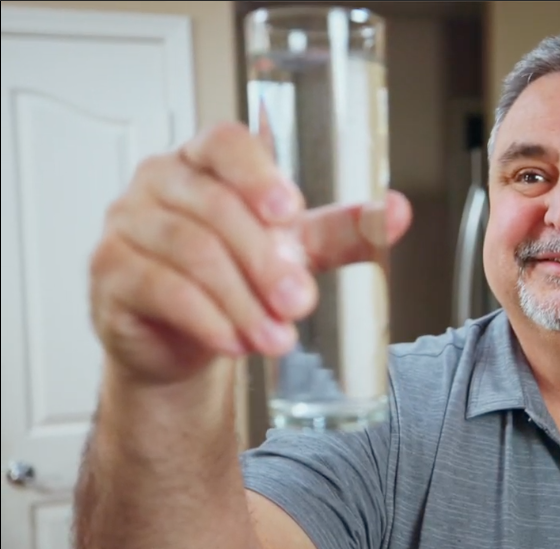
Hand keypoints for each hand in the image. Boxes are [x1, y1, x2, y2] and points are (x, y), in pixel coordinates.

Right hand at [88, 121, 411, 383]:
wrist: (189, 339)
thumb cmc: (241, 275)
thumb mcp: (298, 249)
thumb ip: (344, 230)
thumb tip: (397, 211)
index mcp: (206, 162)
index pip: (224, 142)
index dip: (257, 172)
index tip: (290, 210)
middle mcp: (161, 184)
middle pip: (215, 208)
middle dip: (266, 261)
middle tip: (301, 303)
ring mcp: (128, 225)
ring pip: (190, 252)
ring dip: (241, 300)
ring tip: (277, 337)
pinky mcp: (111, 274)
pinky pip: (158, 288)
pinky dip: (205, 318)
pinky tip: (234, 342)